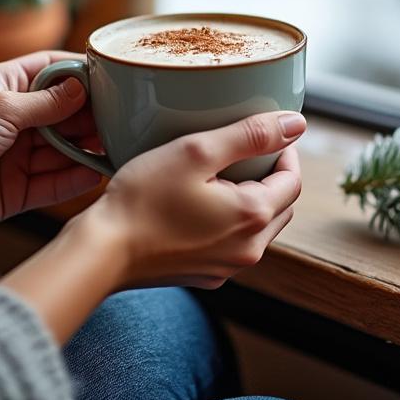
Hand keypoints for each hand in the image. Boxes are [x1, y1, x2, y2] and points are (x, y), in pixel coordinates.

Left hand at [0, 52, 104, 246]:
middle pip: (67, 114)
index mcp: (8, 85)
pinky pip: (54, 183)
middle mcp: (17, 119)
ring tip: (122, 146)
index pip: (55, 71)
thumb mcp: (1, 107)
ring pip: (65, 150)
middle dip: (94, 116)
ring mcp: (19, 155)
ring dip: (90, 149)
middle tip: (128, 118)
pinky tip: (98, 174)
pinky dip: (76, 179)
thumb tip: (86, 89)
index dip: (84, 73)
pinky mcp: (17, 190)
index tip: (117, 77)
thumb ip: (48, 103)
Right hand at [82, 110, 305, 288]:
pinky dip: (228, 223)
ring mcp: (226, 267)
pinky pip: (232, 244)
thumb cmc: (143, 199)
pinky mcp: (205, 275)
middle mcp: (248, 249)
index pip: (293, 180)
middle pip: (281, 205)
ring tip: (219, 176)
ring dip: (251, 200)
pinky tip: (198, 206)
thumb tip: (296, 124)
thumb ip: (250, 135)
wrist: (102, 251)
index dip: (284, 152)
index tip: (263, 133)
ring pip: (259, 227)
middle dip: (271, 176)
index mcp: (254, 216)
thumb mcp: (197, 151)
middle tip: (242, 152)